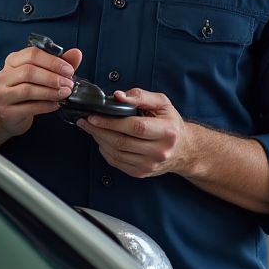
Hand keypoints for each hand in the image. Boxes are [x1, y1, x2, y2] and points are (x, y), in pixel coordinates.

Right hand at [0, 45, 82, 137]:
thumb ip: (59, 64)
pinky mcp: (6, 111)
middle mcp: (4, 75)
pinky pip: (28, 107)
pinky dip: (45, 105)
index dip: (52, 61)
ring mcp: (3, 93)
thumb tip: (76, 53)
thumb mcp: (43, 74)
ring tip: (65, 93)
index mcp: (13, 60)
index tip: (69, 70)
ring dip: (50, 91)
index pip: (32, 54)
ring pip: (27, 89)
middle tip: (69, 84)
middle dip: (53, 77)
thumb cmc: (29, 90)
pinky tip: (56, 105)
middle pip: (29, 71)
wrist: (10, 115)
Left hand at [76, 88, 195, 178]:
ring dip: (99, 139)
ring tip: (90, 128)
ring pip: (116, 153)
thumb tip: (119, 96)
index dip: (112, 122)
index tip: (94, 115)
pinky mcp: (141, 172)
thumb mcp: (162, 103)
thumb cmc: (170, 123)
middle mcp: (160, 151)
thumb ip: (141, 96)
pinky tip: (101, 140)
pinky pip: (117, 163)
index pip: (135, 127)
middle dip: (99, 130)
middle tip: (86, 120)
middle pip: (122, 141)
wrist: (183, 149)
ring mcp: (150, 165)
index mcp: (167, 131)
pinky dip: (105, 151)